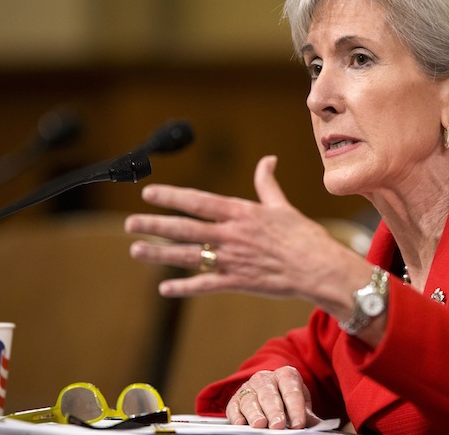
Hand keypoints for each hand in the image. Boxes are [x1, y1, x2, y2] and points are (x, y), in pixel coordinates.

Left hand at [124, 155, 368, 310]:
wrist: (318, 268)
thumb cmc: (303, 236)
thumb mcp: (283, 206)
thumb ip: (267, 183)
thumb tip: (268, 159)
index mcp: (241, 213)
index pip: (199, 201)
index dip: (171, 197)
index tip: (149, 193)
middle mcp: (231, 235)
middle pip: (185, 228)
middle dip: (155, 225)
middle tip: (130, 223)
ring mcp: (232, 259)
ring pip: (188, 256)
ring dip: (160, 254)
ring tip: (136, 250)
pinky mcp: (236, 281)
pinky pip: (204, 284)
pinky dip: (183, 287)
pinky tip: (165, 289)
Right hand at [227, 366, 321, 428]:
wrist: (270, 389)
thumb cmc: (287, 398)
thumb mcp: (300, 403)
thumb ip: (307, 414)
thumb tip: (318, 428)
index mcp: (286, 375)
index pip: (291, 390)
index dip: (296, 408)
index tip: (299, 424)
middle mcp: (266, 378)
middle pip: (269, 394)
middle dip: (274, 410)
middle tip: (279, 425)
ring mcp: (249, 387)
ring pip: (250, 399)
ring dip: (255, 413)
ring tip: (260, 424)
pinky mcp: (235, 399)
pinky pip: (234, 407)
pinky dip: (237, 416)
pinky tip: (241, 424)